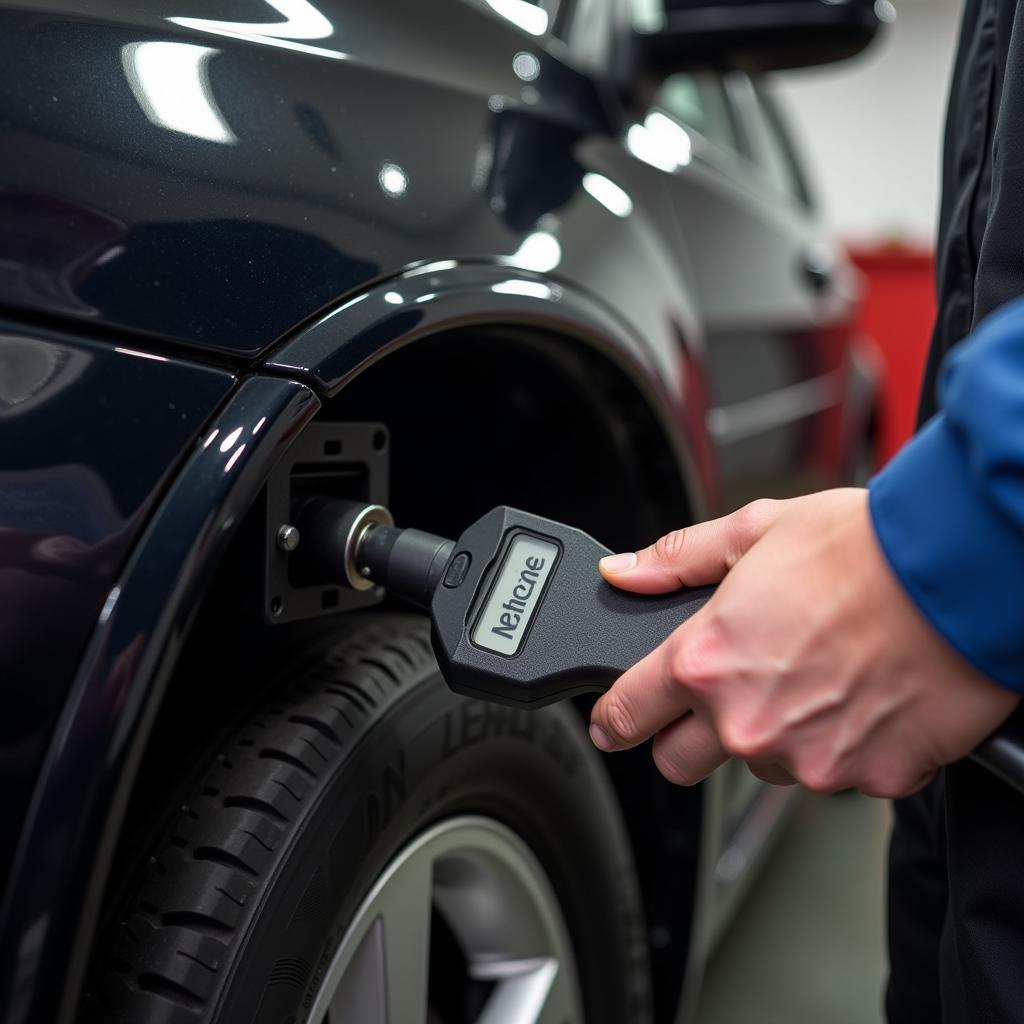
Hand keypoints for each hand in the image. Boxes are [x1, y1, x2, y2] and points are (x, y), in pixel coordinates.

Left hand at [589, 489, 1018, 796]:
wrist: (965, 574)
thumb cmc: (867, 548)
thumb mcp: (756, 531)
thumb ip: (678, 560)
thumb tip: (625, 571)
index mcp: (706, 659)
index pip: (626, 715)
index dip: (613, 719)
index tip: (613, 723)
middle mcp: (747, 719)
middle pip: (679, 763)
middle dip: (687, 735)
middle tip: (723, 692)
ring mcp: (808, 757)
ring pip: (761, 766)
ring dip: (771, 734)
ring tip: (813, 674)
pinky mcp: (867, 778)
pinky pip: (833, 772)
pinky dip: (839, 744)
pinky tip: (860, 694)